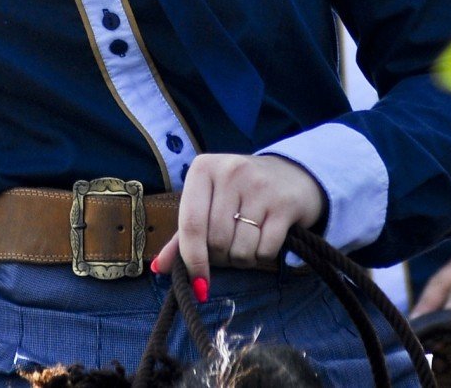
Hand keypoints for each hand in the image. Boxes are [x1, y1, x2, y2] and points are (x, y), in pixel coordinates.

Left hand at [151, 153, 324, 289]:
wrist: (292, 173)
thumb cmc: (240, 192)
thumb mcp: (208, 202)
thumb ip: (182, 236)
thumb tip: (158, 268)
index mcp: (203, 168)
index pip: (191, 224)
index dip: (192, 259)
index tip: (198, 282)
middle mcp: (231, 171)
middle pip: (216, 241)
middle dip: (221, 257)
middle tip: (229, 246)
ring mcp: (260, 186)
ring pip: (241, 249)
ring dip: (242, 258)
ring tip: (248, 240)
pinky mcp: (285, 203)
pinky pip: (265, 250)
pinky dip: (262, 256)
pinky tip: (266, 239)